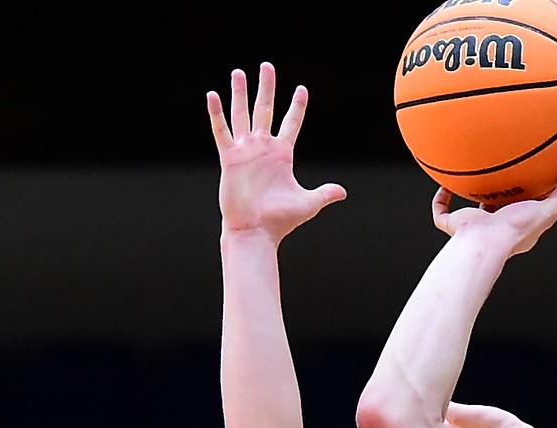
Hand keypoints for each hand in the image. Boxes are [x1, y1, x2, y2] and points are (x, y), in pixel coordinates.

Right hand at [207, 63, 345, 240]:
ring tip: (239, 72)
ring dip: (240, 93)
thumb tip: (343, 192)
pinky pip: (222, 132)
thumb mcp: (308, 203)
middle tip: (267, 66)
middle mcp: (263, 148)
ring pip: (242, 115)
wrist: (256, 232)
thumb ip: (324, 193)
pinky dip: (217, 114)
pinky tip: (213, 95)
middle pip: (265, 110)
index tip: (302, 89)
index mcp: (283, 155)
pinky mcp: (230, 159)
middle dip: (267, 88)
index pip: (291, 123)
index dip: (297, 107)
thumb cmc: (280, 221)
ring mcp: (246, 151)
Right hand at [430, 174, 556, 257]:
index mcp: (516, 226)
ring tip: (470, 176)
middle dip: (499, 197)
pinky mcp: (455, 225)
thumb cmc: (513, 231)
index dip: (528, 198)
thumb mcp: (546, 212)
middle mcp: (494, 227)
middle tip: (501, 177)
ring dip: (469, 196)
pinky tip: (444, 183)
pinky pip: (442, 212)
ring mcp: (474, 226)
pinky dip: (441, 199)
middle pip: (496, 210)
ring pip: (469, 211)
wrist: (484, 242)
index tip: (530, 181)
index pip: (524, 211)